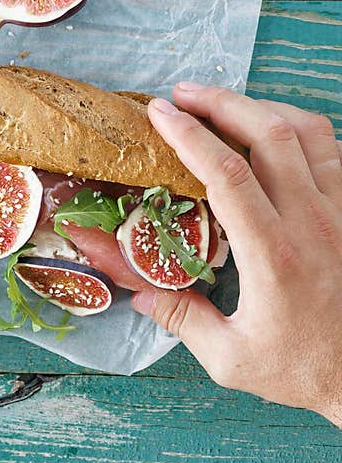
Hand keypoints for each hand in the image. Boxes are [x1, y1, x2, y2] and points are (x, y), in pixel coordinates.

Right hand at [133, 82, 341, 426]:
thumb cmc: (305, 369)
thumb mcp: (231, 359)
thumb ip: (182, 320)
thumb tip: (139, 292)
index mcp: (274, 255)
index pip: (228, 174)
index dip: (190, 135)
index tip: (160, 113)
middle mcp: (314, 222)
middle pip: (269, 134)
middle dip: (221, 102)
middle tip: (183, 93)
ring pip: (308, 132)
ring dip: (261, 108)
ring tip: (224, 104)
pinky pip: (333, 150)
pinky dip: (299, 129)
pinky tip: (272, 134)